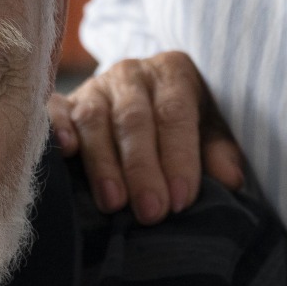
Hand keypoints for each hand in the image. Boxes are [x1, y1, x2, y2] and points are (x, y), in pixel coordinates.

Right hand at [47, 52, 246, 224]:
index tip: (181, 200)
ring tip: (114, 203)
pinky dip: (57, 130)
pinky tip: (65, 153)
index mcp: (172, 73)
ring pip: (95, 121)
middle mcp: (131, 73)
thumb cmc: (178, 124)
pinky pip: (55, 112)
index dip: (179, 157)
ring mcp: (93, 85)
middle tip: (152, 212)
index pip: (176, 113)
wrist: (140, 96)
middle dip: (143, 169)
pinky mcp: (63, 101)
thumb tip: (231, 180)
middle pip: (134, 120)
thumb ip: (217, 151)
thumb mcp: (207, 130)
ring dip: (103, 164)